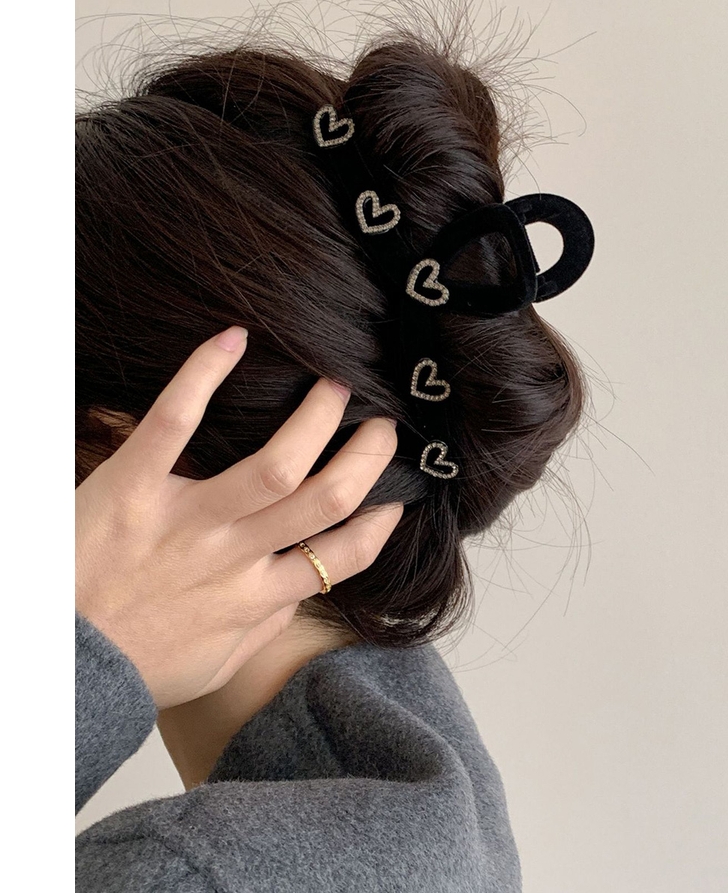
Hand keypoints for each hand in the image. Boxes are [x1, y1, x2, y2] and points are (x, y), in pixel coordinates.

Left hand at [75, 326, 401, 709]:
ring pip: (275, 466)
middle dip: (366, 457)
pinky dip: (204, 376)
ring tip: (334, 387)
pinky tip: (234, 340)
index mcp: (256, 598)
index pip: (342, 557)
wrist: (56, 665)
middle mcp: (234, 557)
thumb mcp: (216, 664)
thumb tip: (300, 591)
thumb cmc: (137, 664)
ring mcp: (186, 521)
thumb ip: (265, 627)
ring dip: (314, 420)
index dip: (379, 523)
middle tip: (380, 425)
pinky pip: (173, 424)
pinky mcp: (132, 488)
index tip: (393, 498)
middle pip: (324, 499)